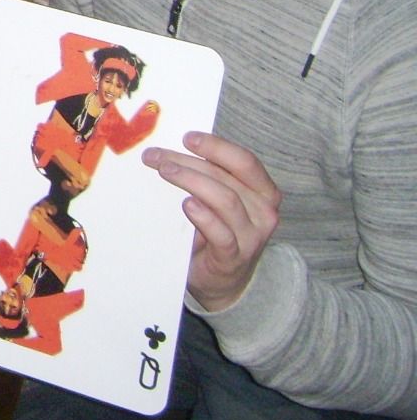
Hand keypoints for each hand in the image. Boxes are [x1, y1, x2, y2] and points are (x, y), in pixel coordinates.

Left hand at [144, 130, 281, 311]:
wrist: (222, 281)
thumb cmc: (218, 230)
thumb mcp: (218, 199)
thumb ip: (208, 176)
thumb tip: (169, 147)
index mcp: (263, 192)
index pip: (245, 161)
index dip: (216, 147)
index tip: (186, 137)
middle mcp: (264, 212)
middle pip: (226, 177)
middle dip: (187, 161)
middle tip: (155, 155)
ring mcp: (252, 236)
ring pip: (224, 199)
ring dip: (190, 180)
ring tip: (164, 171)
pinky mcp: (234, 257)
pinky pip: (221, 233)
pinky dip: (204, 217)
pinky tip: (187, 205)